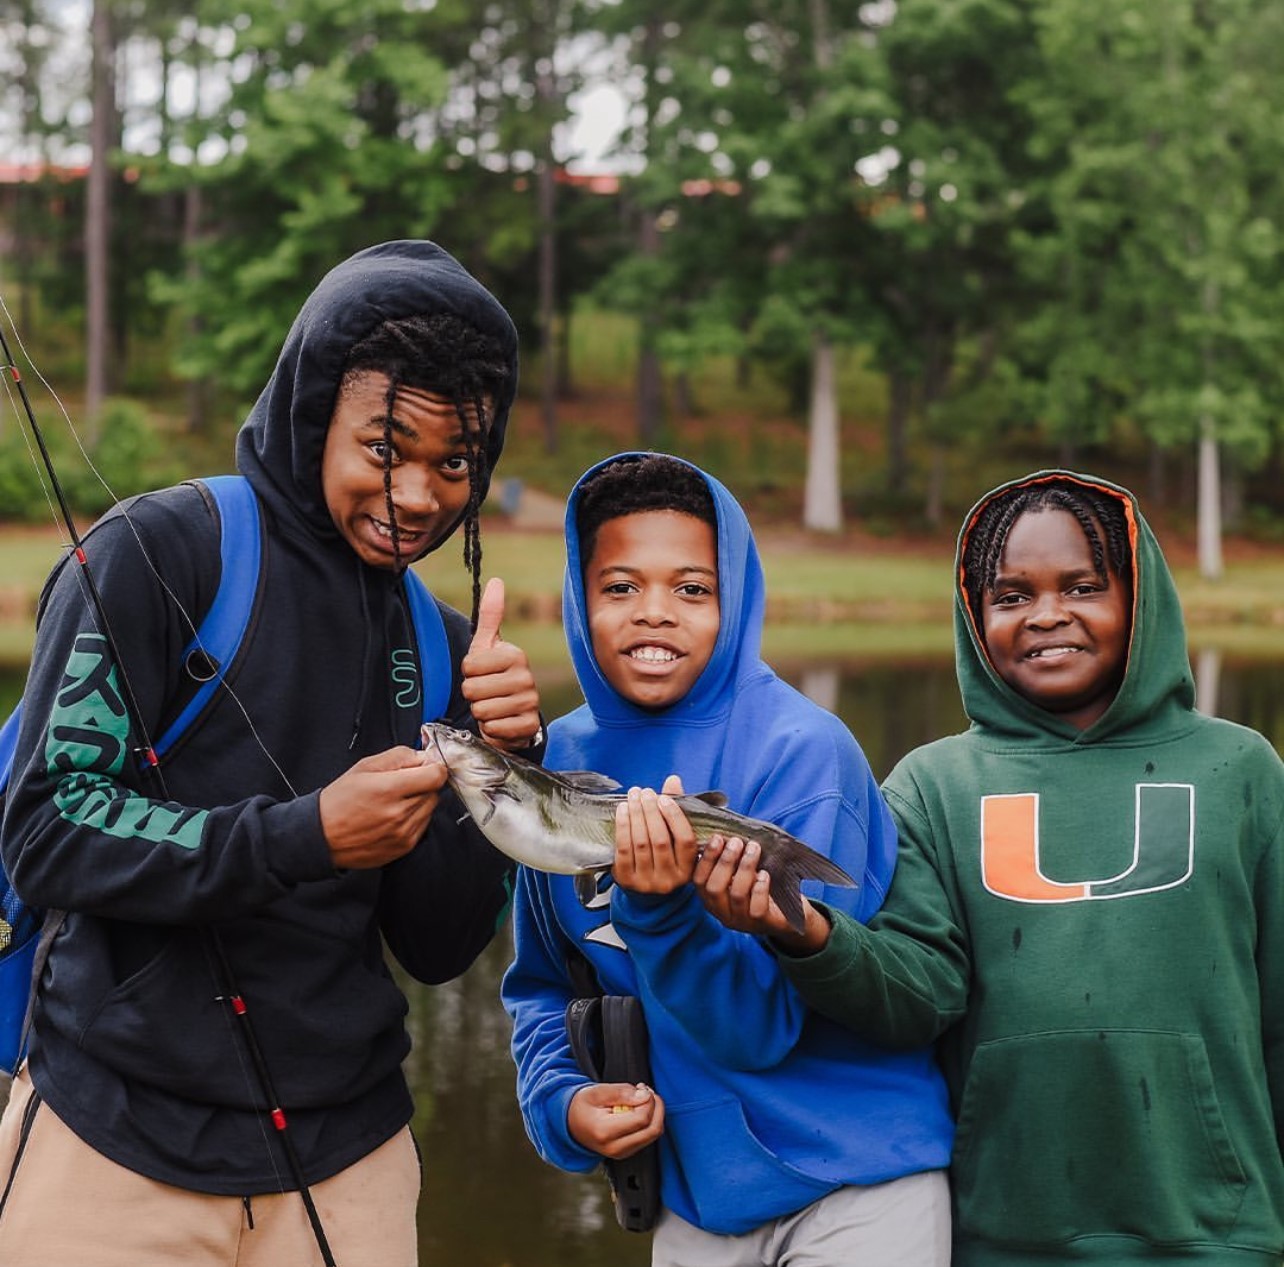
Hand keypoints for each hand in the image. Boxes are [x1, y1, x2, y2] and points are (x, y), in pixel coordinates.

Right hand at [319, 746, 448, 868]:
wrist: (322, 836)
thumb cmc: (339, 801)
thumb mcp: (364, 767)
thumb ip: (399, 756)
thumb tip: (423, 757)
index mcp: (389, 789)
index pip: (436, 775)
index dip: (433, 767)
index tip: (426, 766)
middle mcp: (399, 814)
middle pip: (434, 791)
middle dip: (423, 784)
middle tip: (402, 784)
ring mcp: (403, 833)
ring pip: (430, 809)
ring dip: (419, 801)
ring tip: (394, 801)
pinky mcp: (403, 847)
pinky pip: (423, 826)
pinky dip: (414, 818)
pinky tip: (393, 816)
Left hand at [460, 577, 541, 750]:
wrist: (513, 713)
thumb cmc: (494, 676)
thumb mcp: (487, 647)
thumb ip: (490, 615)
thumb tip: (496, 580)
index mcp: (515, 655)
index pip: (469, 666)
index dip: (468, 673)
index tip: (481, 674)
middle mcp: (527, 677)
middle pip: (472, 690)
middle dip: (473, 695)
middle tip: (486, 694)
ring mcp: (530, 702)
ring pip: (481, 710)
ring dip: (481, 713)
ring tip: (493, 707)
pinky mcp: (529, 726)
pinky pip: (494, 729)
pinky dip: (491, 730)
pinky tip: (500, 723)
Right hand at [567, 1082, 664, 1158]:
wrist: (571, 1124)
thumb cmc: (583, 1105)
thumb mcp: (597, 1092)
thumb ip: (622, 1093)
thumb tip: (646, 1096)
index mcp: (605, 1132)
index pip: (641, 1119)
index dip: (648, 1100)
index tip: (641, 1087)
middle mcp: (616, 1148)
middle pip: (653, 1130)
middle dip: (656, 1106)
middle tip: (646, 1091)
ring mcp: (623, 1153)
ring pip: (654, 1134)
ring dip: (655, 1113)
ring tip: (640, 1098)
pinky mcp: (628, 1152)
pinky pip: (648, 1136)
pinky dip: (649, 1120)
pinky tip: (637, 1109)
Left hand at [613, 783, 697, 893]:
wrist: (644, 893)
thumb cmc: (663, 858)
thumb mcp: (675, 840)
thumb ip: (676, 811)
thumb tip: (673, 781)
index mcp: (688, 869)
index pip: (685, 839)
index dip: (674, 816)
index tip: (664, 798)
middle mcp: (669, 880)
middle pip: (660, 839)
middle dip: (650, 811)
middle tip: (645, 792)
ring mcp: (647, 882)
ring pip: (640, 842)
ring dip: (635, 815)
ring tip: (633, 797)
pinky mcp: (627, 880)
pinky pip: (623, 849)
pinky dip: (622, 826)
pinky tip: (622, 811)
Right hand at [694, 834, 831, 954]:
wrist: (789, 914)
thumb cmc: (760, 886)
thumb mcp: (741, 873)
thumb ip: (730, 859)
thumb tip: (724, 833)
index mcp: (711, 899)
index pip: (699, 880)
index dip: (706, 858)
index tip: (718, 838)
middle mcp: (722, 912)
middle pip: (714, 888)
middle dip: (725, 861)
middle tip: (737, 842)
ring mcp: (741, 921)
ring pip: (736, 894)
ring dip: (745, 867)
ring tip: (754, 849)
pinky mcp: (761, 924)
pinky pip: (756, 908)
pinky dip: (760, 888)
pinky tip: (765, 874)